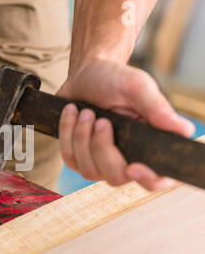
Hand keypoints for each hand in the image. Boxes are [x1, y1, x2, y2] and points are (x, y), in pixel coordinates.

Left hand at [58, 60, 194, 190]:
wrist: (86, 73)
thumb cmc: (115, 80)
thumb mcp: (137, 87)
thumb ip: (158, 109)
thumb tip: (184, 131)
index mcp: (148, 146)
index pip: (156, 179)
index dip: (149, 180)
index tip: (134, 167)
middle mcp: (126, 159)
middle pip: (116, 177)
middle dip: (103, 148)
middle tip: (101, 120)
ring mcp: (99, 163)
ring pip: (89, 171)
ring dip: (83, 138)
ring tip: (86, 111)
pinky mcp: (77, 158)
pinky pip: (69, 158)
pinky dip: (68, 132)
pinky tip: (72, 112)